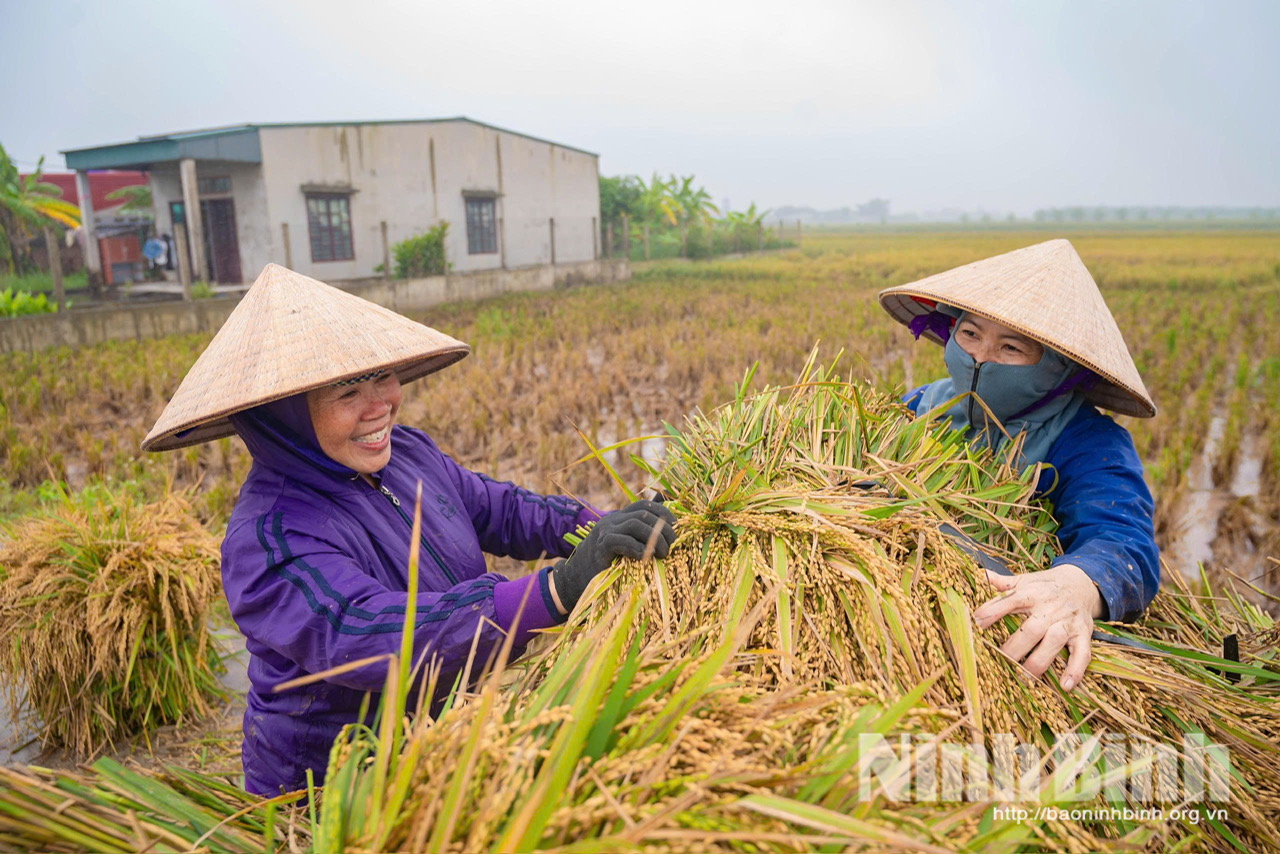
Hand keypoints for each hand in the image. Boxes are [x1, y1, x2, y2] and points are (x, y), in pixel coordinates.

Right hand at [549, 499, 676, 612]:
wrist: (575, 580)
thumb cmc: (606, 567)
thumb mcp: (627, 550)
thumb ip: (642, 539)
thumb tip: (669, 534)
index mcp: (620, 518)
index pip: (646, 505)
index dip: (664, 513)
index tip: (678, 528)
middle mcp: (613, 520)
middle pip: (645, 513)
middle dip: (664, 528)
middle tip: (673, 546)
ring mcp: (605, 531)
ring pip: (636, 523)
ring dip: (655, 538)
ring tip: (663, 554)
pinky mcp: (601, 546)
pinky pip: (622, 540)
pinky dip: (638, 548)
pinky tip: (646, 558)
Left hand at [972, 564, 1102, 691]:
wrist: (1081, 584)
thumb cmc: (1045, 586)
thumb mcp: (1025, 580)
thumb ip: (1003, 583)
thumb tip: (980, 576)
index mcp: (1033, 593)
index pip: (1012, 600)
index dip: (994, 610)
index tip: (978, 621)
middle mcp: (1051, 608)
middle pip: (1032, 628)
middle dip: (1015, 646)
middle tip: (1000, 659)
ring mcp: (1068, 623)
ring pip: (1054, 642)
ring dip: (1039, 661)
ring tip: (1023, 677)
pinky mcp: (1083, 635)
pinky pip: (1082, 654)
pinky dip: (1075, 671)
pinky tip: (1065, 686)